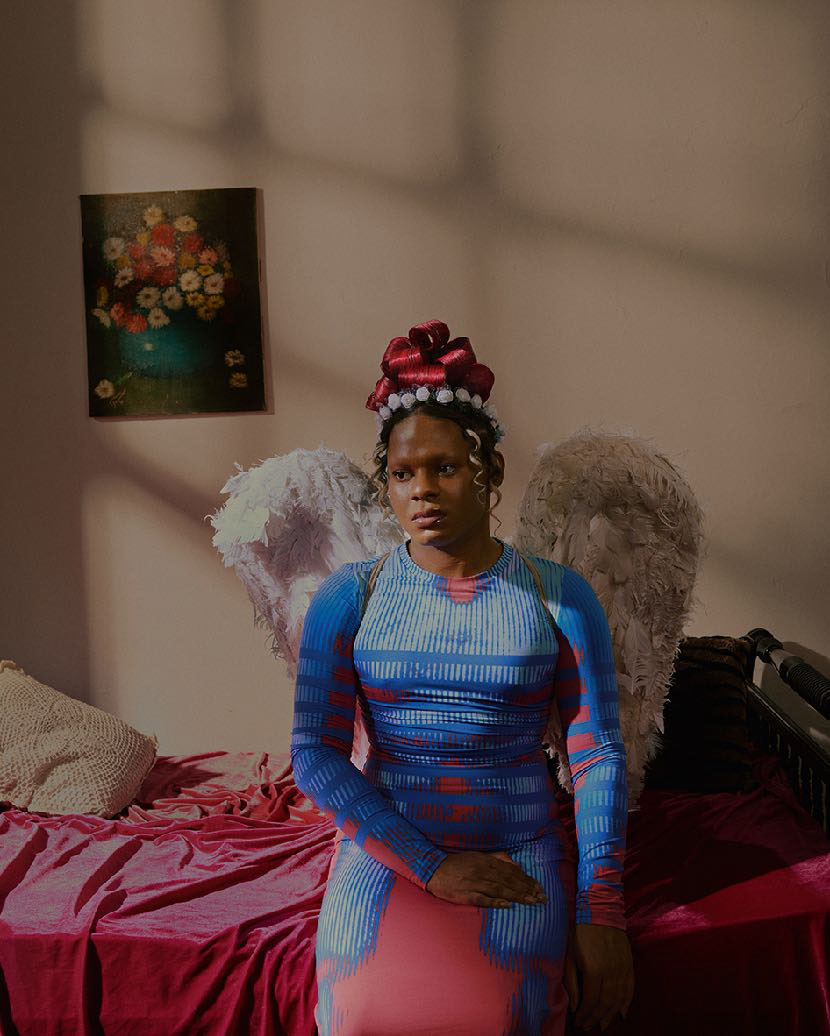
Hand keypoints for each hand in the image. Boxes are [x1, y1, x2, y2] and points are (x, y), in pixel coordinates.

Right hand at [426, 850, 546, 907]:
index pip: (511, 871)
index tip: (539, 888)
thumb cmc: (458, 864)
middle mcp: (482, 871)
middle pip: (509, 881)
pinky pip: (483, 899)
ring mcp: (474, 883)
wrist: (434, 870)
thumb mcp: (478, 856)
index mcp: (486, 861)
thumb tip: (516, 865)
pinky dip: (496, 901)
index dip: (526, 880)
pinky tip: (508, 905)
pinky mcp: (466, 894)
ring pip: (500, 889)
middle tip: (542, 898)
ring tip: (532, 902)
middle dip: (527, 889)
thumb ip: (498, 858)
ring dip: (518, 896)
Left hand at [563, 923, 633, 1031]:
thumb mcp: (569, 956)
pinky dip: (626, 1003)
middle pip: (606, 1003)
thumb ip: (571, 982)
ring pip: (619, 999)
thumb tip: (574, 1006)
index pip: (591, 1001)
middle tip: (589, 1026)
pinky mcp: (629, 964)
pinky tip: (621, 1013)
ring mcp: (622, 968)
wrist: (600, 911)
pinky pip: (630, 988)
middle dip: (596, 1018)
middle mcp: (610, 971)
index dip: (585, 1015)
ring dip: (611, 1014)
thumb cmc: (580, 932)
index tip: (579, 1022)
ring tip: (603, 1024)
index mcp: (593, 969)